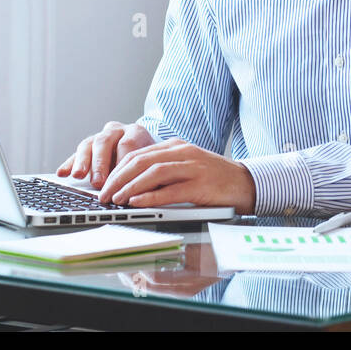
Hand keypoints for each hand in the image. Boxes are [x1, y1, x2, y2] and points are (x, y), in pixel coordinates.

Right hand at [56, 121, 155, 187]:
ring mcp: (100, 136)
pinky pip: (76, 154)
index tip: (120, 180)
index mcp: (135, 132)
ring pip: (88, 145)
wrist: (145, 148)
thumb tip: (139, 191)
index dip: (122, 163)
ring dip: (82, 162)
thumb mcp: (152, 163)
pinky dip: (69, 164)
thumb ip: (145, 173)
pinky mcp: (88, 147)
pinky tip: (62, 173)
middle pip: (104, 142)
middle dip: (100, 164)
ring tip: (78, 176)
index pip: (127, 144)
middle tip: (98, 182)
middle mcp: (115, 131)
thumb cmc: (149, 160)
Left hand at [98, 138, 255, 213]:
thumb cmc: (214, 178)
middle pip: (141, 161)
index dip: (118, 169)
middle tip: (104, 194)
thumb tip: (132, 185)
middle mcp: (183, 153)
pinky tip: (138, 203)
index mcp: (177, 146)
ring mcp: (193, 167)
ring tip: (117, 199)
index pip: (139, 154)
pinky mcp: (201, 185)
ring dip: (131, 187)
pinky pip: (171, 190)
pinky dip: (151, 196)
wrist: (246, 183)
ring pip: (153, 173)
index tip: (105, 184)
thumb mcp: (187, 167)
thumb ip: (164, 170)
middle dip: (118, 178)